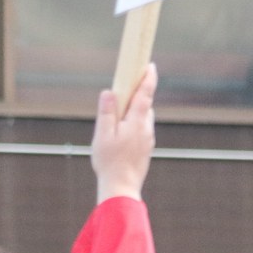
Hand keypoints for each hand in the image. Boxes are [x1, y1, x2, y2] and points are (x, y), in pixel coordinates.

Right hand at [93, 63, 155, 203]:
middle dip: (137, 96)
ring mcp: (147, 139)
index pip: (145, 94)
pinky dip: (133, 126)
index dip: (148, 78)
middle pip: (144, 105)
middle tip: (124, 90)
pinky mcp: (146, 148)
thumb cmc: (110, 162)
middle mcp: (146, 128)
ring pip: (143, 119)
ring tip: (118, 117)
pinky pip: (141, 131)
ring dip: (134, 113)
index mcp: (136, 121)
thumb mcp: (103, 135)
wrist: (122, 187)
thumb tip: (109, 92)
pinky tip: (121, 136)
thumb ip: (107, 113)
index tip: (149, 65)